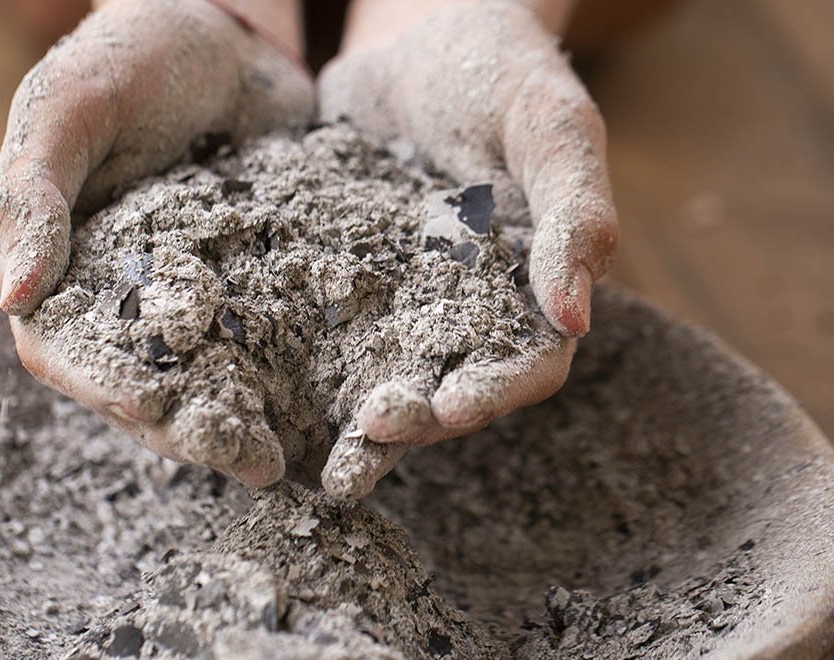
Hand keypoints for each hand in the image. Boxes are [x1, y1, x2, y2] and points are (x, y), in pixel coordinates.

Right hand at [0, 0, 312, 485]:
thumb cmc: (132, 50)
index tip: (159, 412)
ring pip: (214, 380)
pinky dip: (297, 377)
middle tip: (255, 465)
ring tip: (298, 460)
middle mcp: (128, 299)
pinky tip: (336, 406)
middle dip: (196, 430)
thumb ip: (33, 192)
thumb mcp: (70, 103)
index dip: (108, 391)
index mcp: (65, 269)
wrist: (231, 27)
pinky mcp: (260, 285)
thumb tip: (13, 298)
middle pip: (148, 387)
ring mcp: (199, 297)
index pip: (68, 355)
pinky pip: (274, 340)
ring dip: (248, 423)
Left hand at [318, 0, 615, 465]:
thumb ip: (573, 212)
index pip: (525, 365)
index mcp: (527, 284)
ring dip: (351, 411)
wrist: (415, 25)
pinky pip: (317, 321)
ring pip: (378, 370)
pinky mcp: (337, 272)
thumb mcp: (549, 124)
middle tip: (366, 430)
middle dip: (413, 418)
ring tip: (311, 443)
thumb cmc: (498, 66)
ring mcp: (396, 293)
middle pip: (445, 385)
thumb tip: (576, 318)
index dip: (494, 395)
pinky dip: (294, 354)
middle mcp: (462, 304)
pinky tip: (256, 376)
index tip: (450, 409)